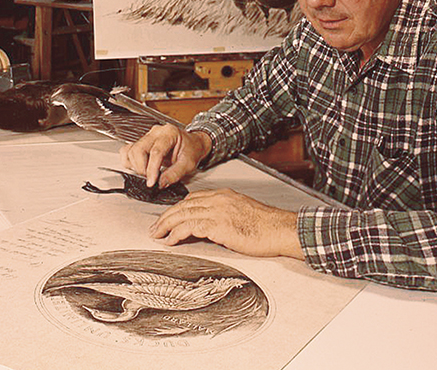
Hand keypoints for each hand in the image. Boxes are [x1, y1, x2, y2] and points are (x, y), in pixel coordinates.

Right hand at [119, 123, 211, 187]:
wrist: (193, 144)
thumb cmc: (192, 150)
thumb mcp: (189, 164)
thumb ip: (175, 174)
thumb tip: (161, 183)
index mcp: (170, 133)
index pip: (156, 151)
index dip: (152, 169)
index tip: (151, 182)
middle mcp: (156, 132)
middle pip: (139, 149)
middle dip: (142, 168)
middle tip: (151, 179)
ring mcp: (147, 136)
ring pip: (131, 150)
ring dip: (135, 166)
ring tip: (147, 173)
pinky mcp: (141, 142)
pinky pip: (127, 151)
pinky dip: (129, 162)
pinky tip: (139, 168)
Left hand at [149, 189, 302, 258]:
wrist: (281, 230)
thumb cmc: (267, 227)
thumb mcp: (243, 215)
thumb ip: (225, 217)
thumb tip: (212, 229)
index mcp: (224, 195)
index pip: (193, 199)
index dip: (177, 209)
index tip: (169, 219)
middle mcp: (219, 199)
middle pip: (183, 205)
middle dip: (166, 217)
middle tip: (155, 228)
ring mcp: (218, 210)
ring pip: (182, 214)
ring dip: (166, 225)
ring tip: (157, 235)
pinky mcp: (218, 224)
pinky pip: (189, 226)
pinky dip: (176, 233)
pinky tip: (170, 241)